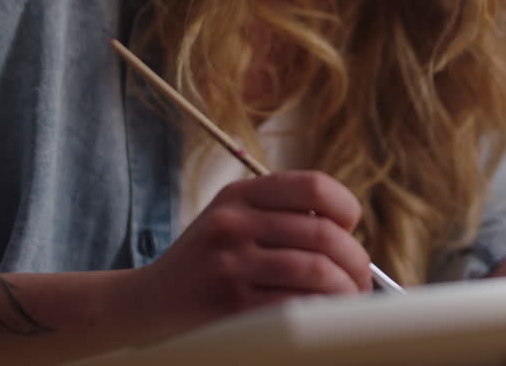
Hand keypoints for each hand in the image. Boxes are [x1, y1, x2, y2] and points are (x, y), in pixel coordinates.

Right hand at [134, 170, 372, 328]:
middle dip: (356, 262)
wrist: (145, 305)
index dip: (345, 208)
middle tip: (361, 279)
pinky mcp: (231, 306)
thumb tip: (350, 238)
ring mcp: (231, 264)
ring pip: (317, 272)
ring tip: (349, 301)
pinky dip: (323, 313)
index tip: (350, 230)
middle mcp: (234, 224)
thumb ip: (280, 217)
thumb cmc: (204, 265)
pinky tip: (325, 318)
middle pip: (324, 235)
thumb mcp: (231, 222)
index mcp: (240, 195)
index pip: (314, 186)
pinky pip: (297, 306)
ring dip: (346, 292)